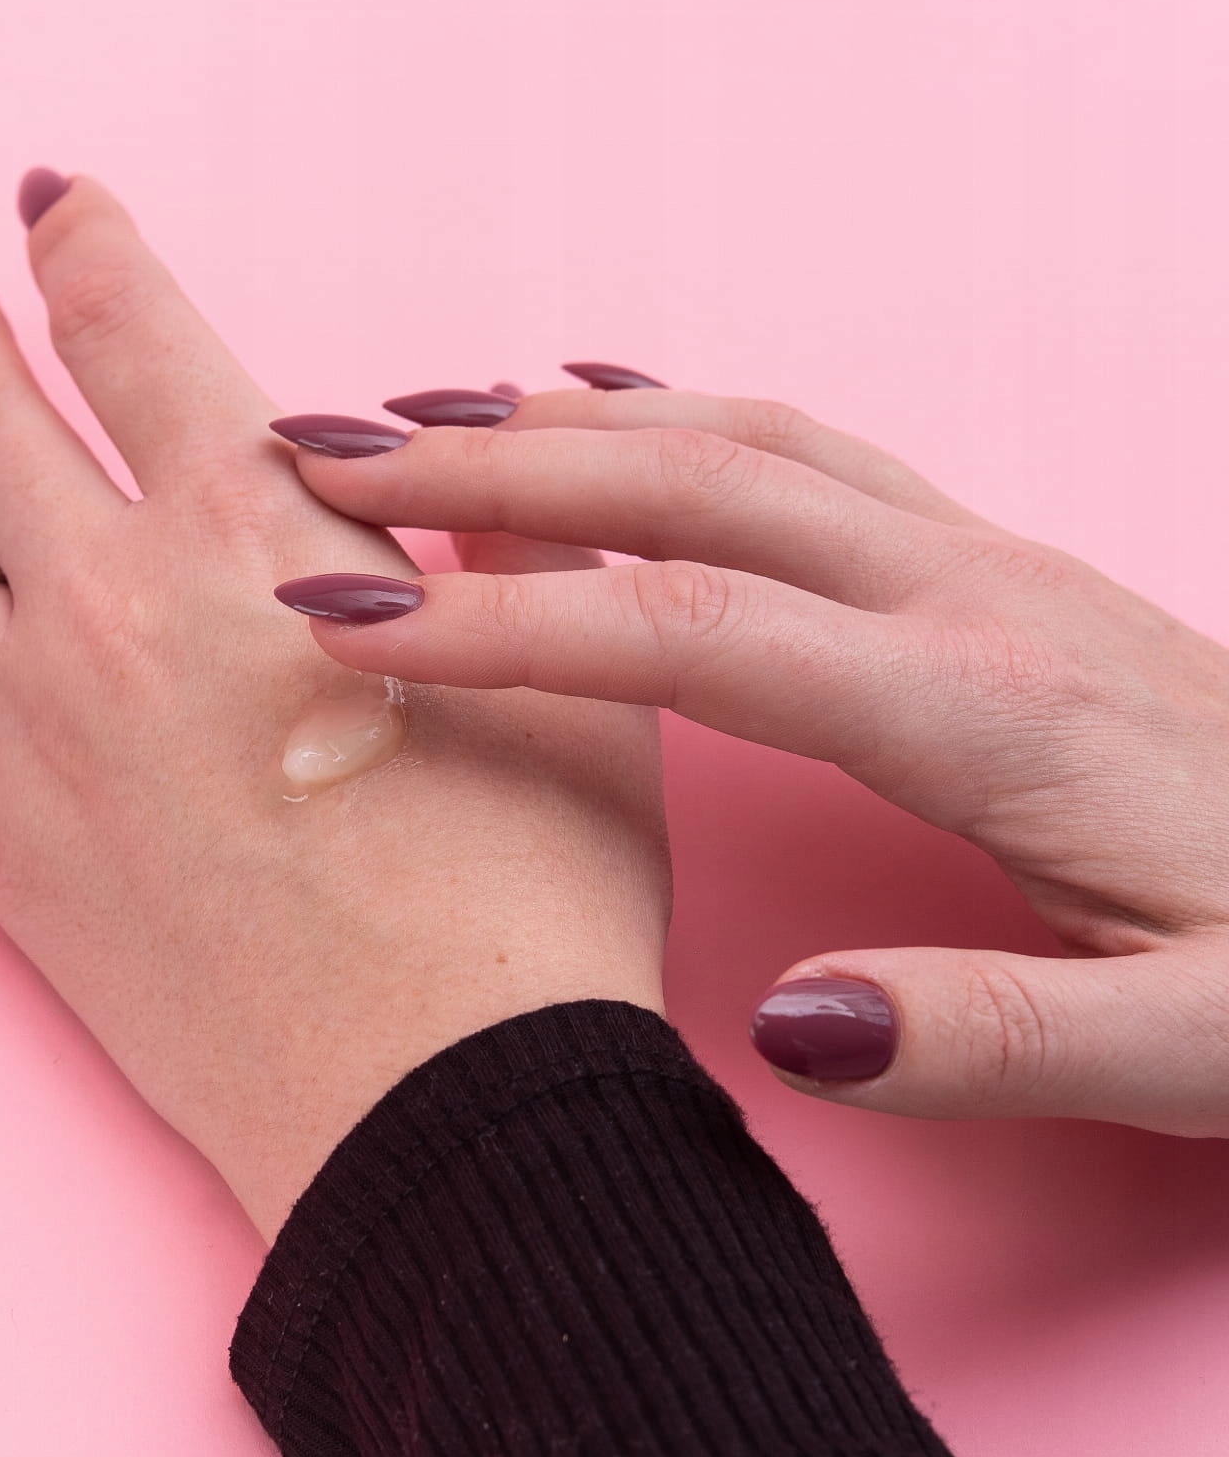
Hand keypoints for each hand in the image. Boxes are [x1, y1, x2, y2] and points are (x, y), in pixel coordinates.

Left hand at [0, 181, 667, 1235]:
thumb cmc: (529, 904)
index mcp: (262, 530)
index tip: (49, 201)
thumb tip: (469, 459)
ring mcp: (30, 722)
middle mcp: (116, 598)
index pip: (134, 328)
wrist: (440, 1108)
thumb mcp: (571, 681)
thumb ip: (509, 539)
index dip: (82, 243)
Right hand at [278, 384, 1228, 1134]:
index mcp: (989, 707)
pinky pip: (801, 449)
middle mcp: (972, 594)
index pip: (696, 633)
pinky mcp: (991, 569)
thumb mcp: (1196, 1049)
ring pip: (739, 437)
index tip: (347, 628)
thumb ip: (994, 1038)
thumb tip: (782, 1025)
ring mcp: (985, 562)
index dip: (507, 626)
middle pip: (691, 481)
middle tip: (316, 464)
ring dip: (561, 422)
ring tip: (409, 425)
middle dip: (487, 469)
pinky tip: (596, 407)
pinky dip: (667, 413)